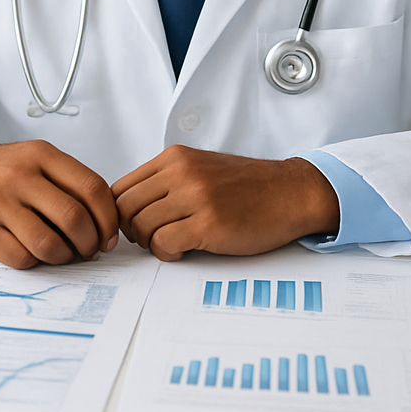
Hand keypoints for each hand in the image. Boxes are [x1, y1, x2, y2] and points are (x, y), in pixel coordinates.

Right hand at [0, 139, 118, 268]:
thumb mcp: (31, 161)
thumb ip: (66, 183)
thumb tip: (105, 225)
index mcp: (40, 154)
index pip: (92, 187)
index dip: (108, 219)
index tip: (108, 237)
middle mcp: (18, 175)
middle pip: (74, 218)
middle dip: (89, 243)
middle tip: (88, 251)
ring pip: (49, 243)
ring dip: (63, 257)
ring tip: (61, 254)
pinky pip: (21, 258)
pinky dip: (34, 262)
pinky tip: (32, 253)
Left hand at [112, 146, 338, 260]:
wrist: (290, 193)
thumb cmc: (247, 187)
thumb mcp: (200, 168)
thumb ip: (166, 181)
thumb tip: (129, 208)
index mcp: (175, 158)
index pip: (120, 188)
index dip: (121, 214)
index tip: (136, 226)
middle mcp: (181, 172)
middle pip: (125, 209)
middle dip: (132, 231)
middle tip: (152, 239)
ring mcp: (195, 197)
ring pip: (141, 227)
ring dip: (151, 244)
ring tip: (172, 243)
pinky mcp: (208, 223)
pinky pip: (163, 243)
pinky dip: (167, 253)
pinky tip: (183, 251)